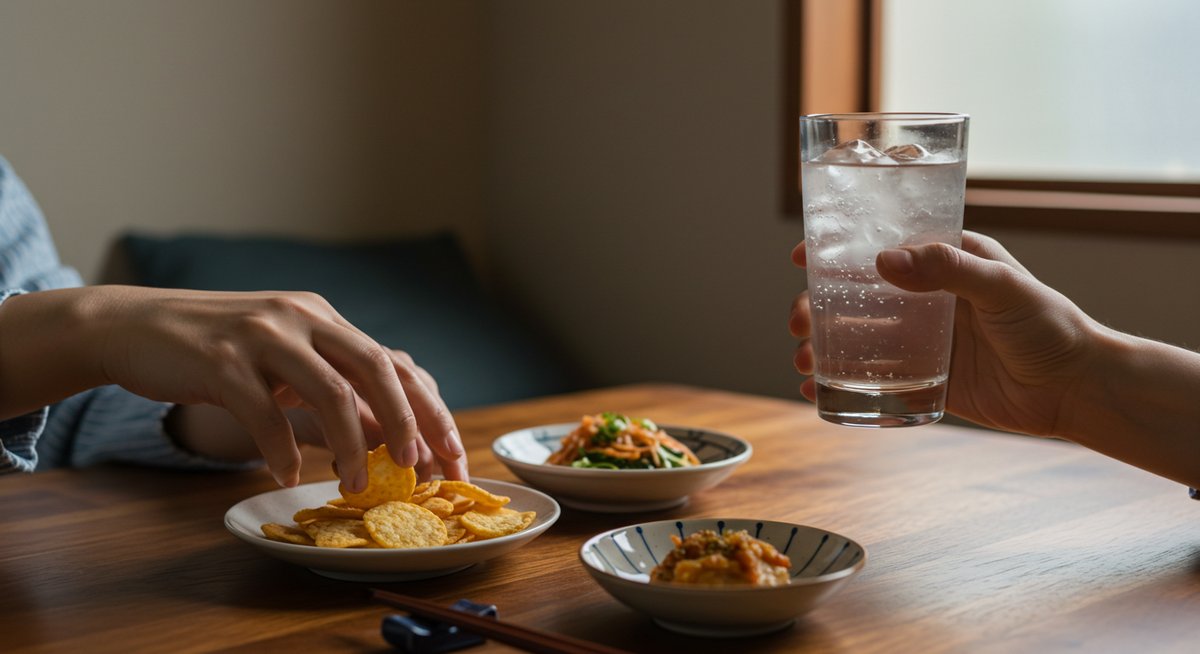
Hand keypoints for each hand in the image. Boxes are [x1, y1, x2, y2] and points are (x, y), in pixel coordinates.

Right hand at [92, 287, 466, 487]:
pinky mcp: (220, 360)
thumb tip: (388, 434)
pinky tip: (286, 476)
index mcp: (322, 318)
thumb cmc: (215, 353)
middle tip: (416, 470)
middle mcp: (300, 318)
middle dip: (407, 423)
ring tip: (353, 485)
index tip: (451, 456)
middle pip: (376, 368)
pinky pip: (264, 413)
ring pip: (330, 391)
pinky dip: (281, 451)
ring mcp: (261, 335)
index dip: (429, 410)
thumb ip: (333, 388)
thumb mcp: (283, 362)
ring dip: (350, 445)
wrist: (132, 327)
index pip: (393, 363)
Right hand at [789, 231, 1101, 436]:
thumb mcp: (1002, 286)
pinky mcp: (925, 381)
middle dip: (814, 307)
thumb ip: (947, 269)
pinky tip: (813, 389)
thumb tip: (883, 260)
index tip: (801, 256)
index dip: (835, 250)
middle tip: (797, 322)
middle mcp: (925, 300)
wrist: (1076, 390)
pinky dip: (838, 385)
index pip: (880, 247)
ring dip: (820, 346)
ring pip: (856, 340)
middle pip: (854, 298)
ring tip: (802, 358)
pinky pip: (873, 381)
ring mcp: (922, 343)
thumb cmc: (1050, 326)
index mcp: (943, 263)